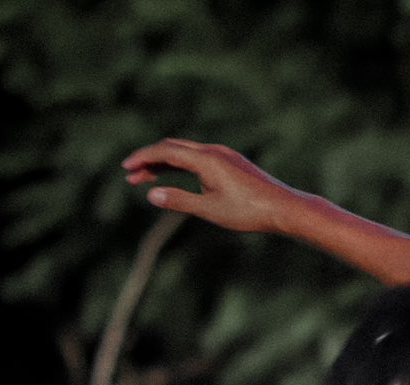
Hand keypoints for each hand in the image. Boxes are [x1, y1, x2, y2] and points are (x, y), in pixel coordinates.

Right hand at [120, 139, 293, 232]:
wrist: (283, 208)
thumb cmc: (248, 212)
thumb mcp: (210, 210)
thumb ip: (179, 201)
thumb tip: (151, 195)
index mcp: (205, 159)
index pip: (165, 152)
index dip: (143, 158)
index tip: (126, 169)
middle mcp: (213, 151)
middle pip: (172, 148)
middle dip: (149, 160)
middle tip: (131, 177)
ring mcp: (223, 155)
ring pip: (185, 152)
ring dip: (164, 163)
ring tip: (147, 180)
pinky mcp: (230, 162)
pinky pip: (198, 157)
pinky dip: (180, 165)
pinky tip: (175, 178)